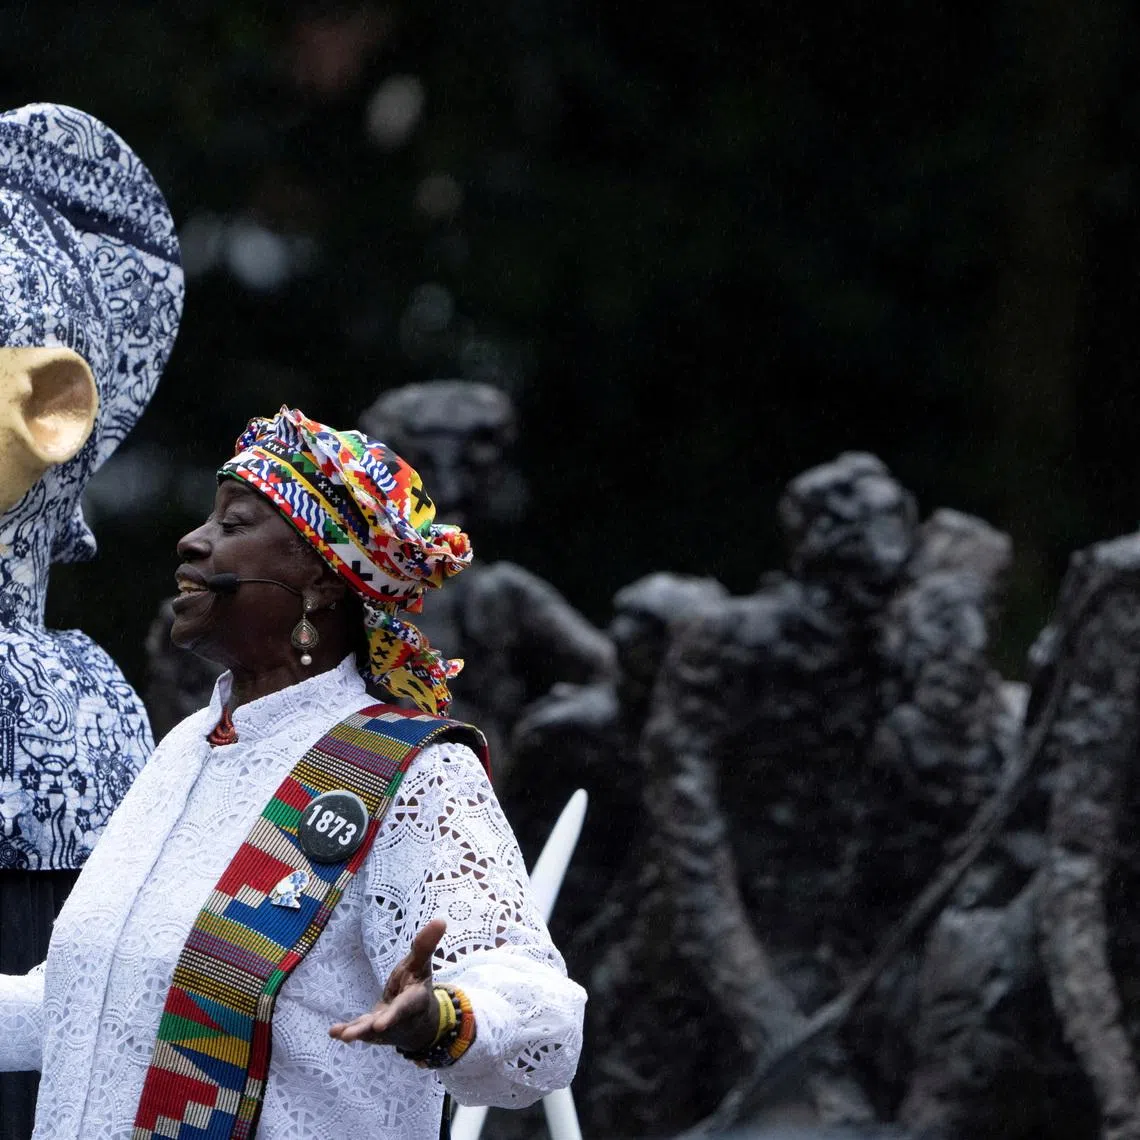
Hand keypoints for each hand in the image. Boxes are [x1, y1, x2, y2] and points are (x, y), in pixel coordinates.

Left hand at [328, 918, 445, 1052]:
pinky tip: (334, 1032)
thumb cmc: (417, 985)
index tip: (381, 1024)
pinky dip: (347, 1031)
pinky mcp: (371, 1030)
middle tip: (371, 1029)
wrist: (418, 1018)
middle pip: (387, 1021)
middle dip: (376, 1026)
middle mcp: (399, 1018)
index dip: (394, 1015)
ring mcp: (384, 1027)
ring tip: (344, 1035)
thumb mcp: (421, 964)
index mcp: (414, 1000)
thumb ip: (425, 945)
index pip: (404, 1006)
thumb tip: (441, 920)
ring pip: (371, 1029)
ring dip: (358, 1031)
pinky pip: (360, 1029)